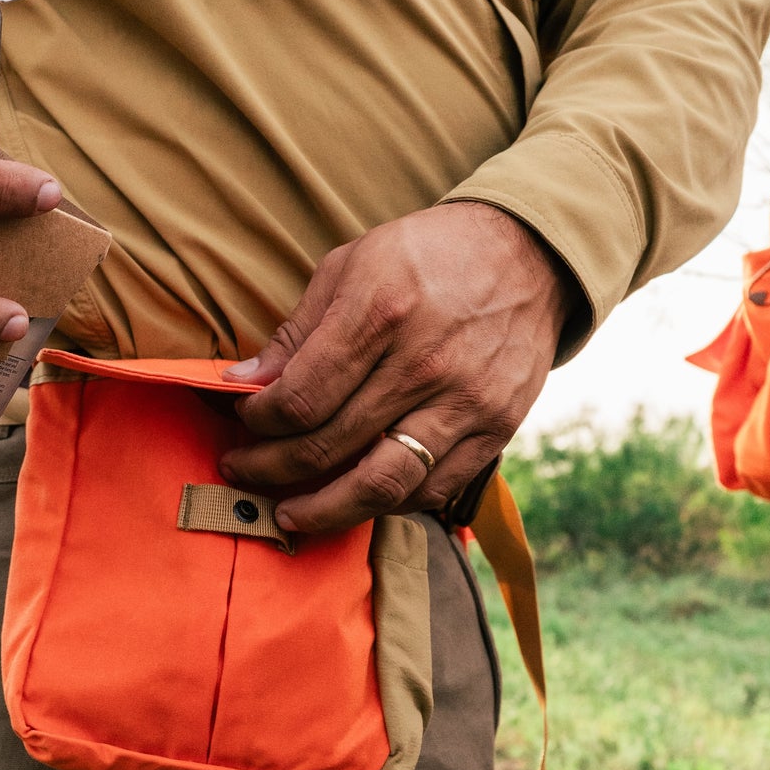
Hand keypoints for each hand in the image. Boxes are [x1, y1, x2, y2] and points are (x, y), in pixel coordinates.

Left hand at [218, 203, 577, 533]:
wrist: (526, 255)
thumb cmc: (425, 255)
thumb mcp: (350, 266)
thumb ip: (297, 332)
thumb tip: (243, 382)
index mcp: (381, 313)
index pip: (301, 398)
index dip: (259, 422)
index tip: (244, 422)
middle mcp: (425, 363)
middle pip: (330, 444)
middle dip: (273, 468)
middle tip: (245, 470)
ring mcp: (466, 402)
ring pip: (382, 484)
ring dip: (325, 510)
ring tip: (290, 514)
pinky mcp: (496, 429)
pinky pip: (432, 489)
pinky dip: (387, 503)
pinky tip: (355, 499)